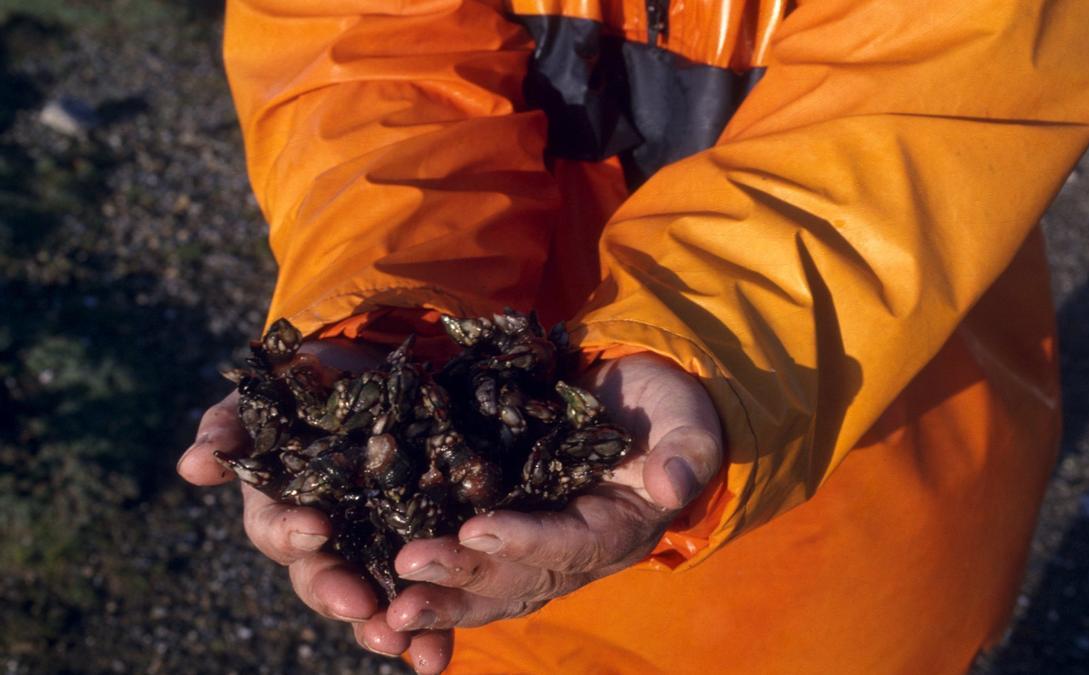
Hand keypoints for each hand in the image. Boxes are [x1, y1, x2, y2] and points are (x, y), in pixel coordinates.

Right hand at [176, 339, 453, 670]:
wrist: (370, 371)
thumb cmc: (304, 385)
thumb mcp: (268, 397)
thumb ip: (230, 427)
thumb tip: (194, 464)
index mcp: (282, 508)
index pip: (279, 531)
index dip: (292, 533)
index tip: (316, 529)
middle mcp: (326, 539)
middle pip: (323, 579)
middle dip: (340, 596)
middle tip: (362, 609)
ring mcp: (372, 545)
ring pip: (371, 599)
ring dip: (385, 627)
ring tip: (408, 645)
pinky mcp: (419, 543)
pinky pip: (425, 590)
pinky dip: (433, 625)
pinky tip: (440, 653)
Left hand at [386, 352, 722, 664]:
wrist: (638, 400)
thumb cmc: (668, 410)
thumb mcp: (689, 422)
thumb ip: (687, 452)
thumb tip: (672, 485)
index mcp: (615, 531)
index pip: (569, 546)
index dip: (526, 542)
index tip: (479, 531)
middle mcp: (568, 552)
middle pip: (514, 580)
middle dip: (461, 581)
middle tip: (407, 575)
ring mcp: (530, 541)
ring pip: (481, 582)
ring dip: (435, 593)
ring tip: (384, 607)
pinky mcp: (500, 519)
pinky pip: (461, 554)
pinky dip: (425, 572)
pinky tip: (376, 577)